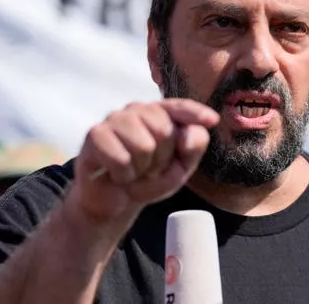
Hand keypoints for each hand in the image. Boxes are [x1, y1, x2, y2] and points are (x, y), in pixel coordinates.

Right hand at [68, 99, 218, 234]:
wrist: (114, 200)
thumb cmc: (148, 178)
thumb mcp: (180, 167)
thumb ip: (193, 147)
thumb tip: (186, 137)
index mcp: (159, 113)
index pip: (179, 107)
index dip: (196, 113)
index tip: (213, 121)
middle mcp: (137, 110)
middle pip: (164, 130)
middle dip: (162, 159)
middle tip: (150, 169)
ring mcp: (114, 119)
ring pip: (143, 145)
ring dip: (142, 169)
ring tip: (134, 171)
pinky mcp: (95, 135)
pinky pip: (121, 158)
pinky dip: (124, 175)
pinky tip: (117, 175)